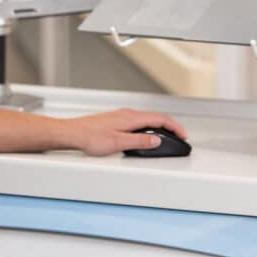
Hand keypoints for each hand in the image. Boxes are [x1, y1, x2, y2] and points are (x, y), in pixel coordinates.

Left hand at [68, 109, 187, 156]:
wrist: (73, 133)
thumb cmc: (91, 136)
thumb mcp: (118, 143)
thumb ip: (139, 142)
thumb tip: (156, 141)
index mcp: (131, 118)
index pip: (160, 119)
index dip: (174, 127)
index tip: (183, 135)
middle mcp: (128, 114)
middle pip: (156, 118)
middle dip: (170, 127)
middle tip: (179, 137)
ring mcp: (122, 116)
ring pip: (147, 120)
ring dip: (159, 128)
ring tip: (166, 138)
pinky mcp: (116, 120)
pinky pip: (139, 122)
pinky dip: (148, 128)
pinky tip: (146, 136)